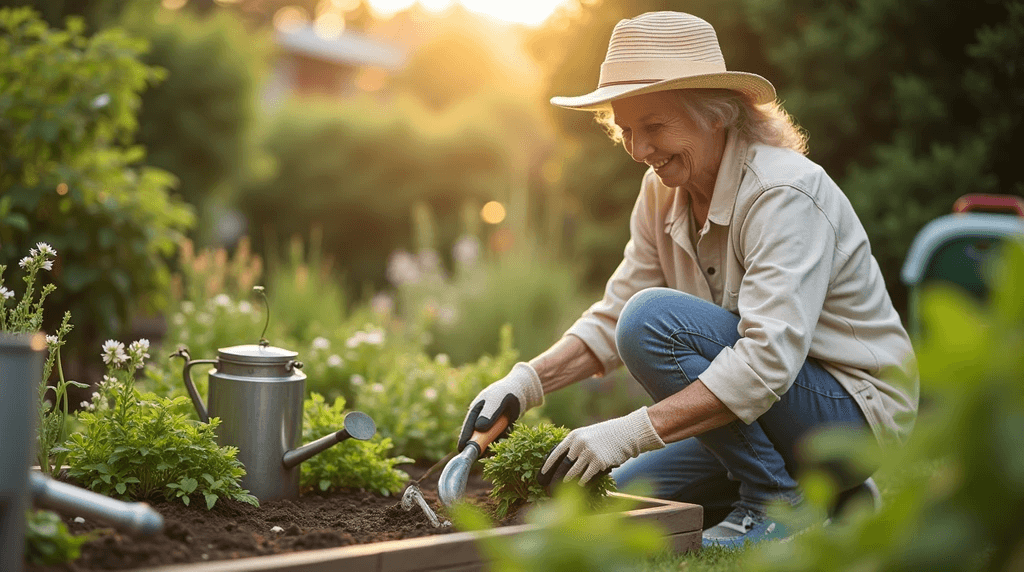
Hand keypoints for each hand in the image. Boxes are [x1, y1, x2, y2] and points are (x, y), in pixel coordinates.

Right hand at [458, 362, 543, 450]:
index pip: (467, 428)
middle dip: (480, 445)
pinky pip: (498, 438)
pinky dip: (502, 440)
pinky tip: (507, 437)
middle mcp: (481, 419)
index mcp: (475, 411)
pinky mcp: (500, 428)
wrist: (522, 390)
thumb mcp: (497, 401)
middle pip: (477, 437)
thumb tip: (479, 428)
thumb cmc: (506, 392)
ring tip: (497, 447)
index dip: (465, 440)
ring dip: (492, 444)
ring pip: (488, 439)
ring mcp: (491, 424)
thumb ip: (489, 413)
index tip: (463, 451)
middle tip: (484, 454)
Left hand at [539, 407, 664, 484]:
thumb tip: (565, 460)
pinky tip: (579, 486)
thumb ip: (576, 445)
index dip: (547, 466)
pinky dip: (582, 482)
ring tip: (561, 489)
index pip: (555, 452)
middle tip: (549, 489)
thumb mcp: (588, 434)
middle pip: (562, 466)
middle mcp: (579, 444)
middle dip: (555, 478)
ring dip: (567, 482)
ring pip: (573, 472)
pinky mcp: (599, 462)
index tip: (541, 476)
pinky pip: (586, 476)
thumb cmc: (607, 435)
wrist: (627, 433)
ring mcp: (589, 453)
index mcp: (574, 436)